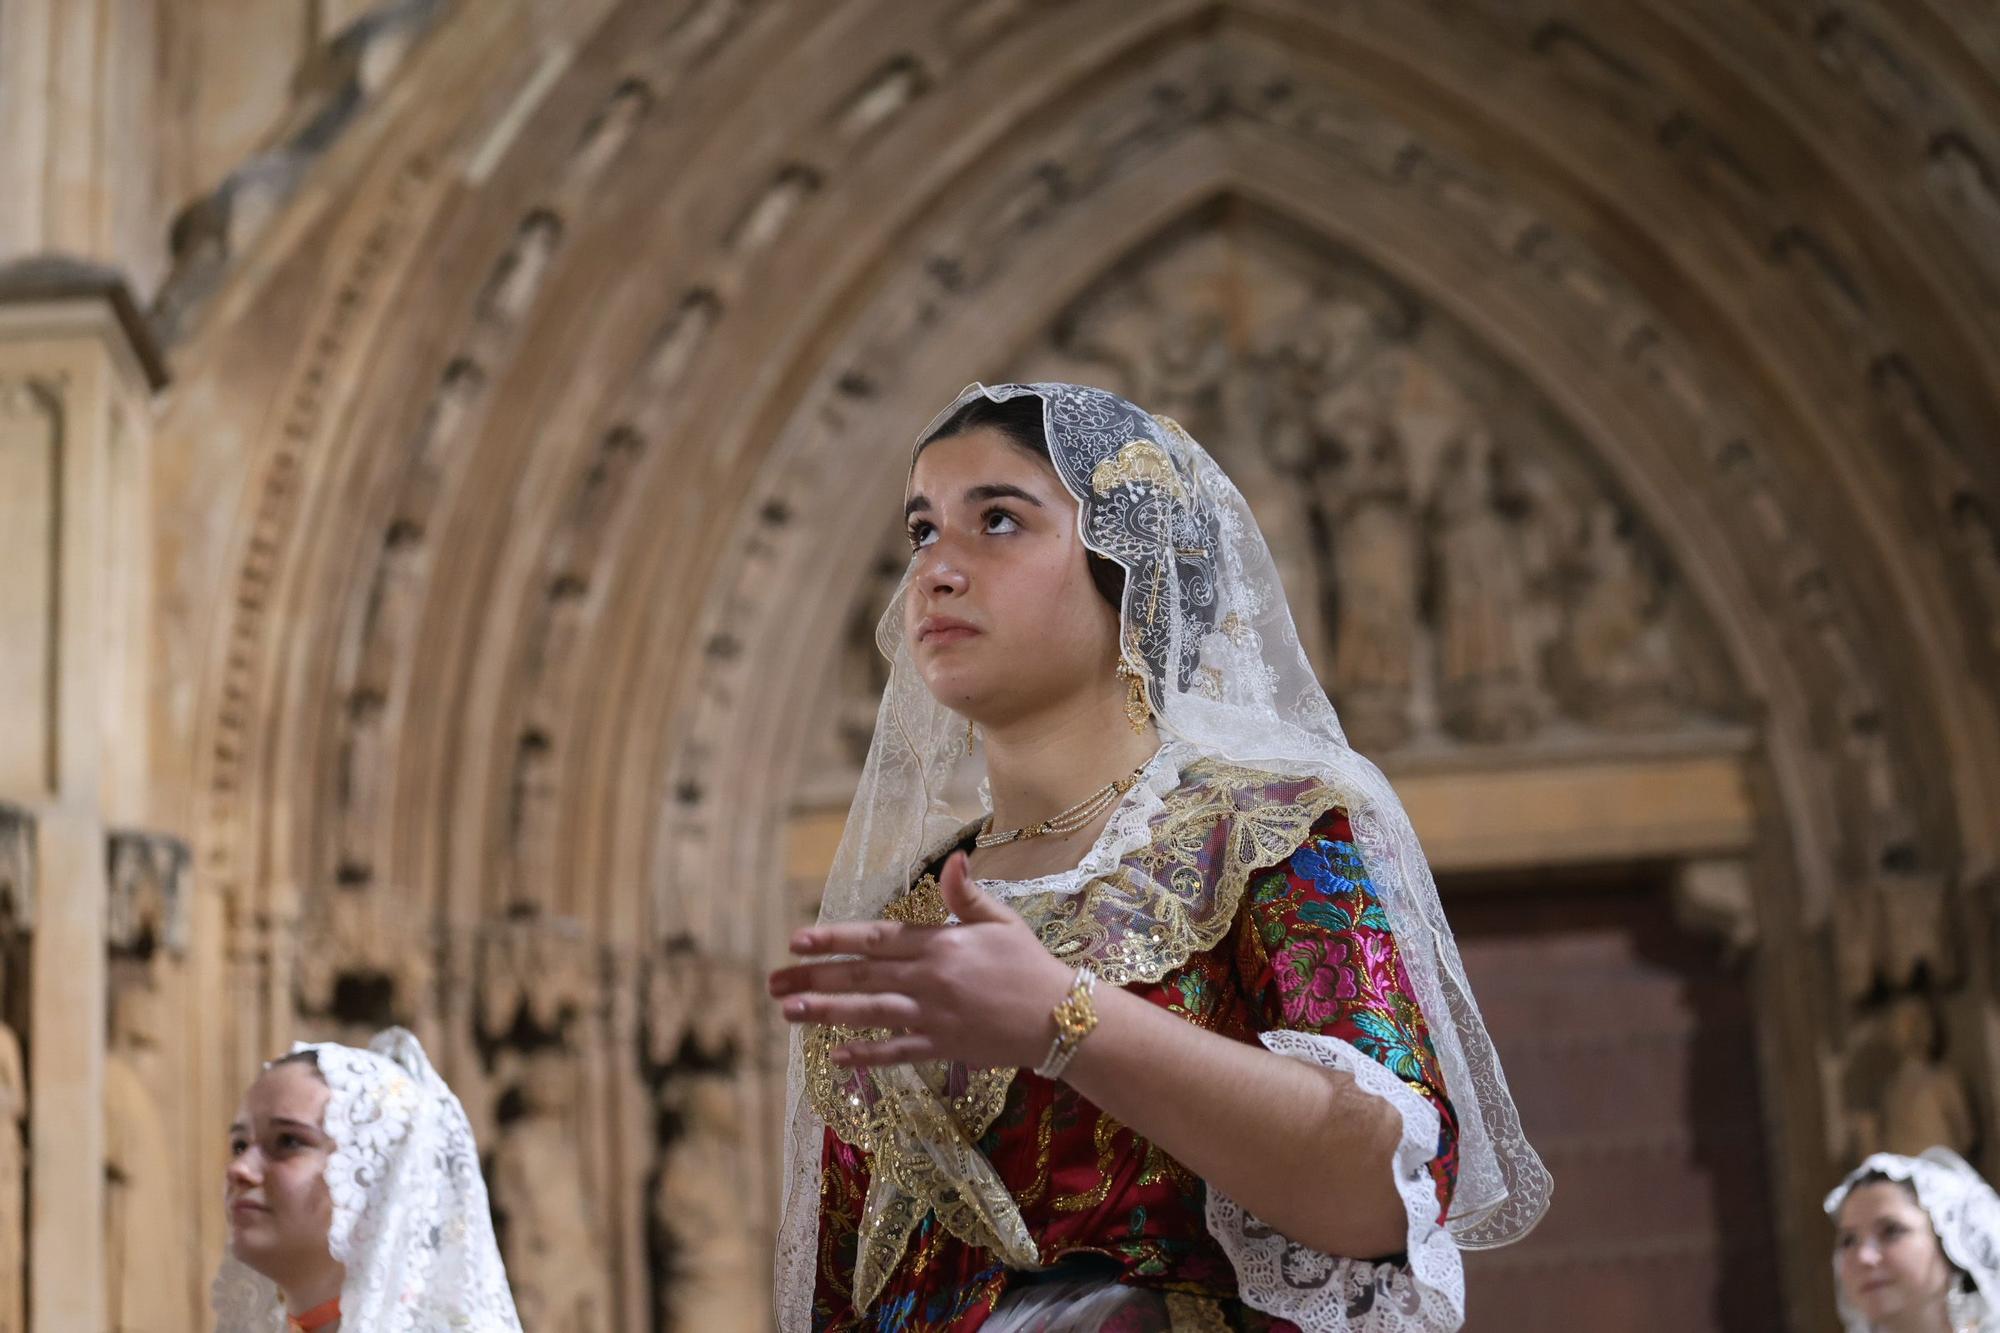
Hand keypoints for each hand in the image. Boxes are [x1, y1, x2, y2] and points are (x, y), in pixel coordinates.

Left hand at [768, 851, 1073, 1068]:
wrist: (1061, 1017)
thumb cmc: (1031, 965)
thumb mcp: (1002, 921)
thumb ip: (968, 896)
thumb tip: (953, 861)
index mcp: (940, 943)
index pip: (876, 937)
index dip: (835, 939)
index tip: (799, 939)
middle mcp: (930, 977)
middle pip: (861, 975)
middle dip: (814, 977)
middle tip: (773, 982)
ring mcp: (934, 1015)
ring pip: (869, 1012)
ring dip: (826, 1012)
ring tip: (788, 1011)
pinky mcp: (943, 1047)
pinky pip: (897, 1052)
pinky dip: (866, 1055)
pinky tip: (836, 1057)